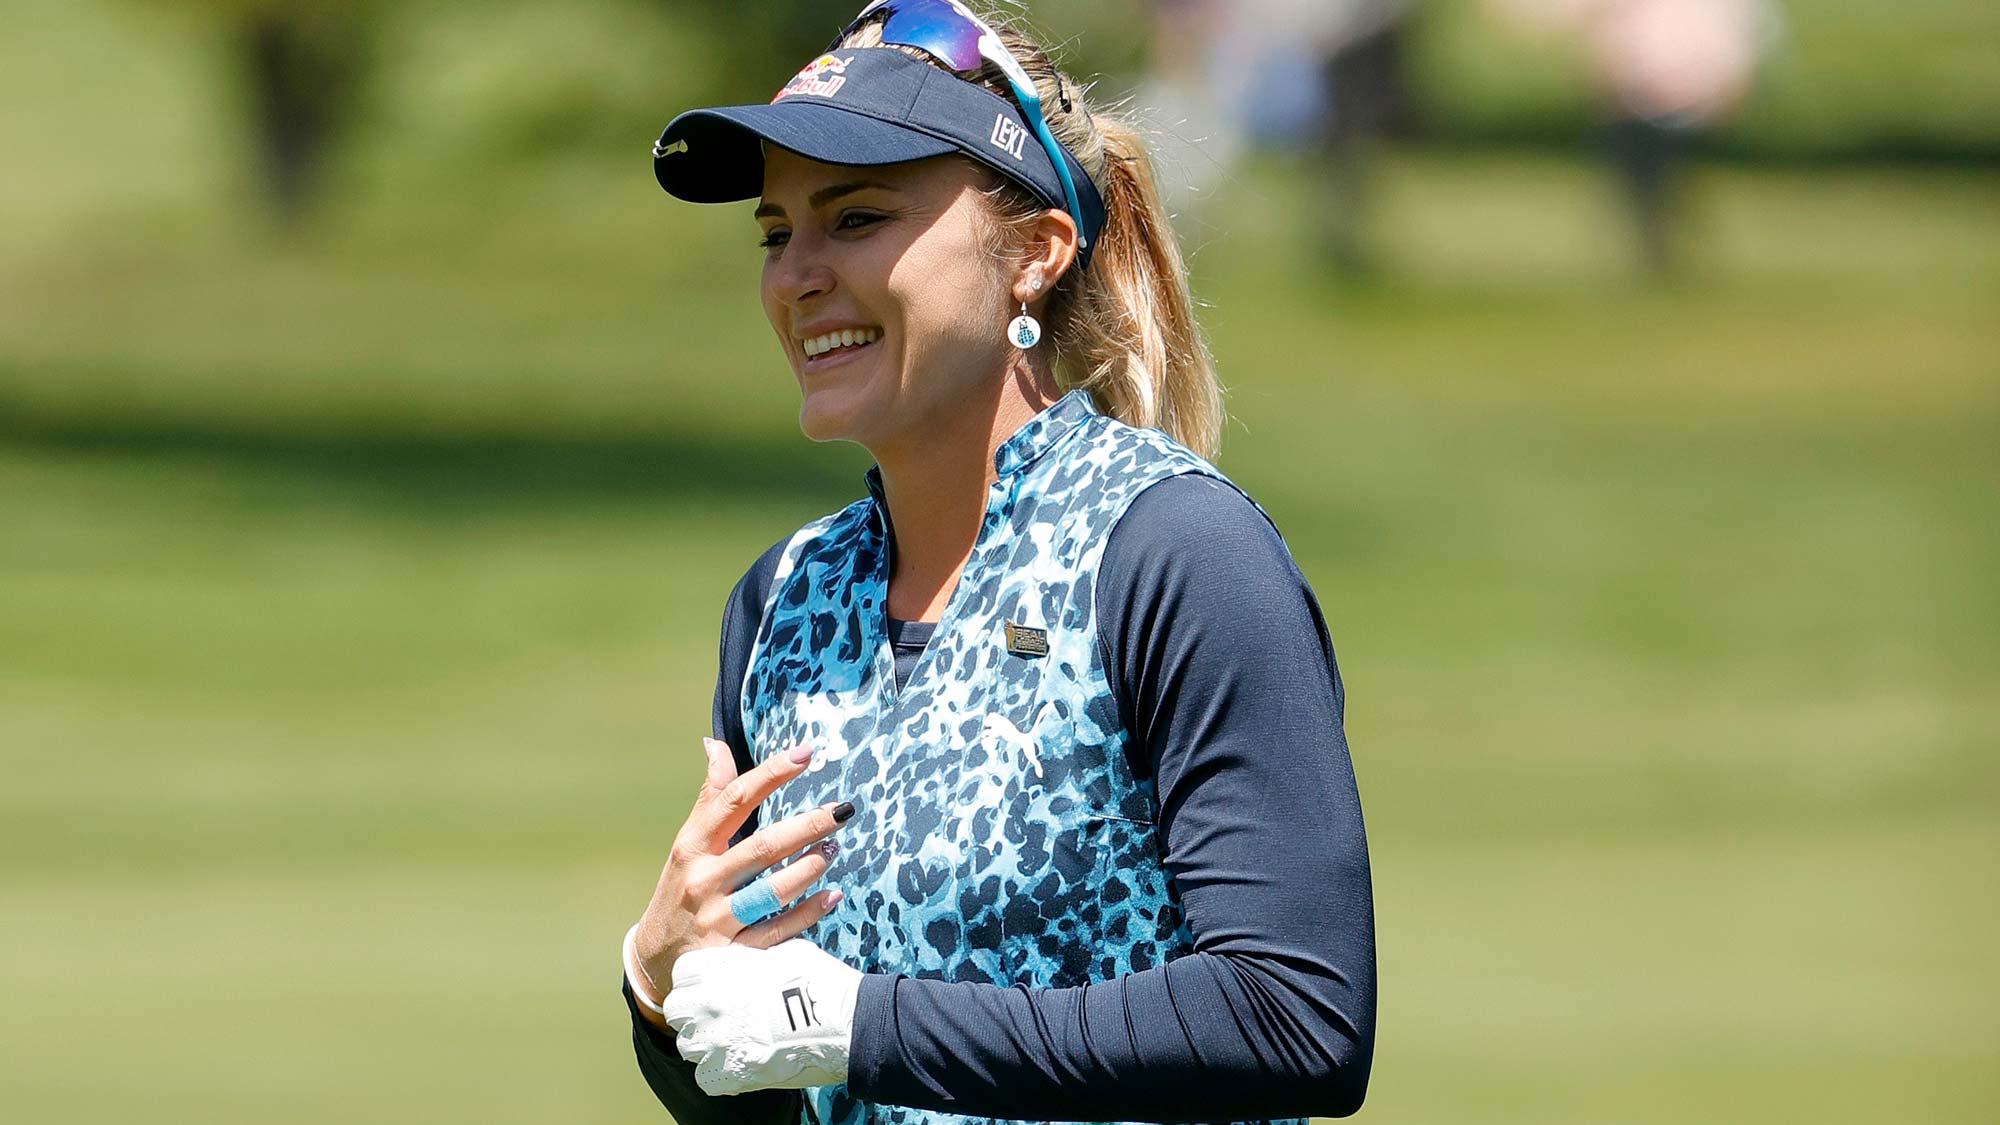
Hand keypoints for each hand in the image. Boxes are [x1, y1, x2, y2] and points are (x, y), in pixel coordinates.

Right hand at [630, 739, 852, 1011]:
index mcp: (693, 846)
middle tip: (843, 809)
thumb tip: (714, 743)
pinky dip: (808, 912)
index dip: (770, 774)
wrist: (656, 960)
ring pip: (772, 891)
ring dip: (809, 867)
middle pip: (762, 847)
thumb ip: (711, 796)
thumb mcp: (688, 842)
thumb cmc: (682, 887)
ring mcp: (718, 920)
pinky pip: (778, 932)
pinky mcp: (734, 954)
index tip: (806, 752)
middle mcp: (704, 880)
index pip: (734, 801)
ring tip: (834, 847)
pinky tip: (833, 895)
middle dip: (806, 826)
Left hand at [662, 940, 863, 1095]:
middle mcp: (709, 1005)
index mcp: (721, 970)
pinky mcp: (728, 1075)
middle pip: (675, 1010)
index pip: (683, 974)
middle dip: (693, 1013)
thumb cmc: (820, 982)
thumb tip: (746, 965)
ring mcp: (715, 1042)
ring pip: (688, 1046)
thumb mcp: (783, 953)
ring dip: (706, 1043)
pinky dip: (720, 1074)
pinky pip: (705, 1077)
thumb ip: (751, 960)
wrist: (845, 1024)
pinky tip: (742, 1063)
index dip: (697, 980)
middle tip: (720, 1015)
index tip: (712, 986)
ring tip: (736, 1041)